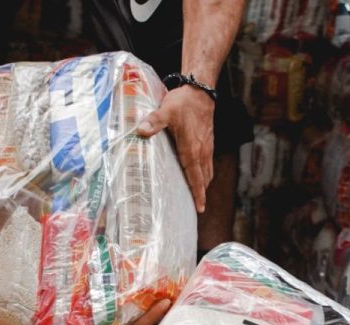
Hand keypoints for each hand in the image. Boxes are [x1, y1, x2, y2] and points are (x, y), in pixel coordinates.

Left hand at [138, 85, 214, 212]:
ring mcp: (206, 147)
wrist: (201, 91)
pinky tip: (201, 175)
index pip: (196, 176)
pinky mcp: (208, 142)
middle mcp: (201, 151)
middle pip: (203, 178)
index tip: (200, 207)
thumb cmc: (183, 102)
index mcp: (192, 149)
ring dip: (204, 184)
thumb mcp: (166, 111)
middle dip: (201, 193)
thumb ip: (154, 121)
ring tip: (199, 196)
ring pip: (207, 171)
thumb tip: (141, 130)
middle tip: (197, 208)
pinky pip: (208, 163)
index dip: (198, 193)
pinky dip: (205, 173)